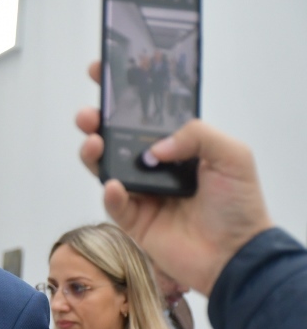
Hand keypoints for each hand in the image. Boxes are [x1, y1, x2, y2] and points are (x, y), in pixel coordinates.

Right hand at [77, 62, 272, 294]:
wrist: (235, 255)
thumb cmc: (239, 205)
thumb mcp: (232, 154)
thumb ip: (196, 134)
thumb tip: (155, 147)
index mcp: (179, 146)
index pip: (146, 116)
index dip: (124, 95)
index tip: (103, 73)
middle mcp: (156, 166)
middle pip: (117, 139)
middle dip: (97, 122)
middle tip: (89, 115)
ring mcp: (142, 193)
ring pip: (106, 167)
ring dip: (94, 153)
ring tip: (93, 143)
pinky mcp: (134, 220)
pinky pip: (114, 203)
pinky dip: (111, 193)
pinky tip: (116, 185)